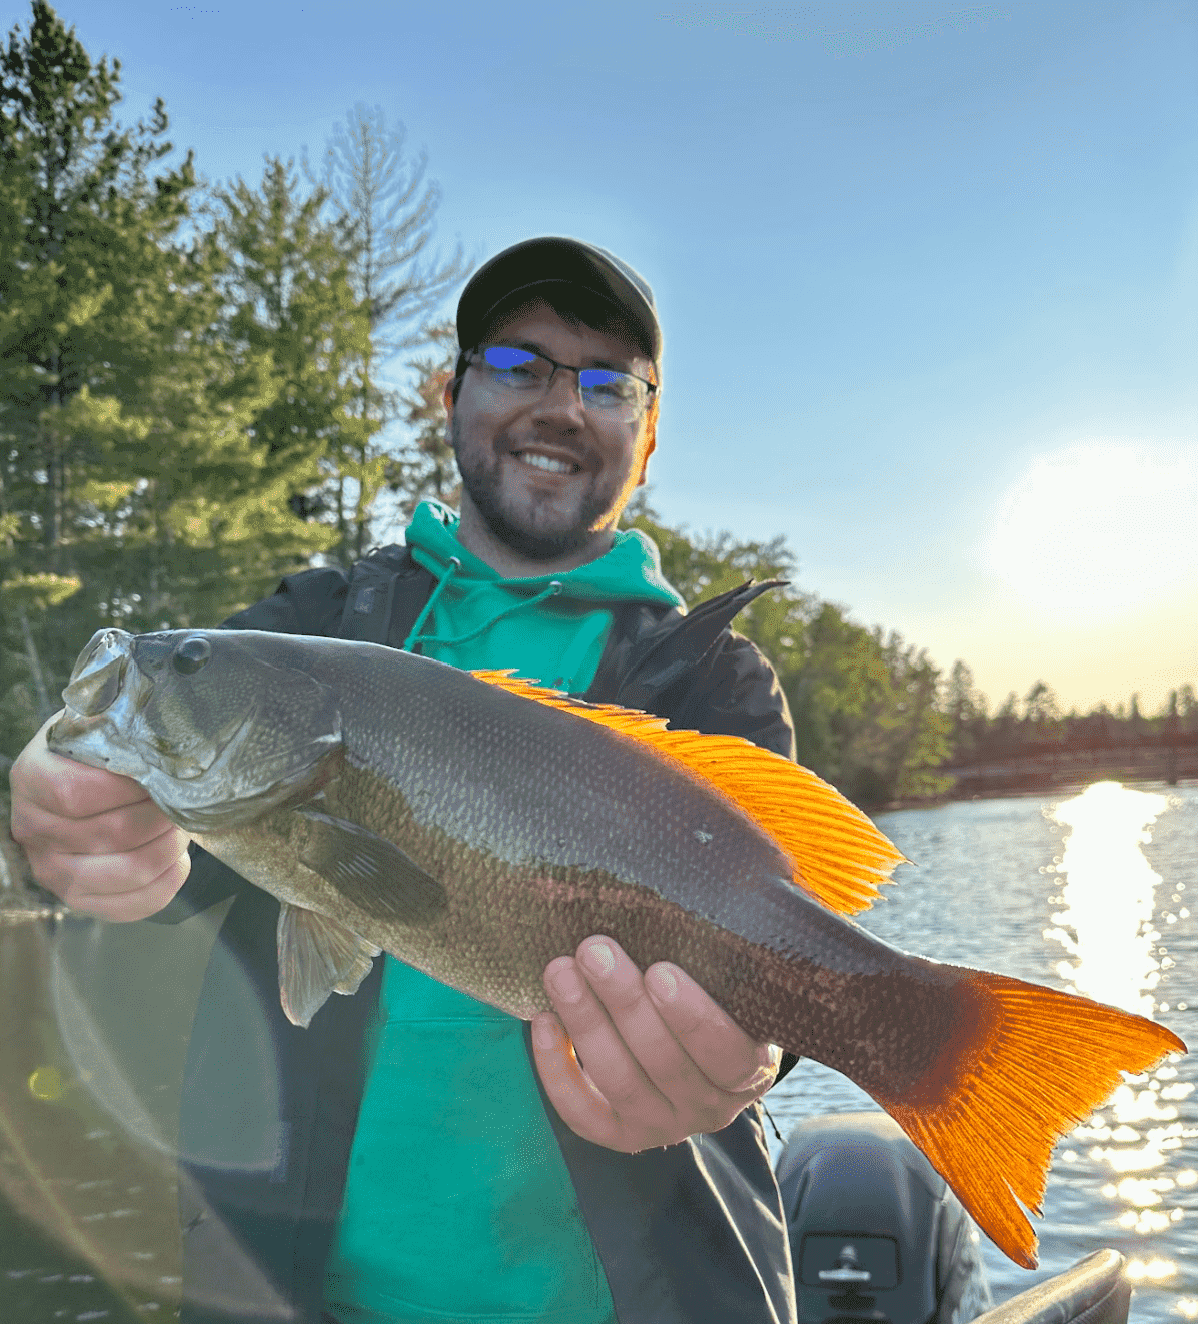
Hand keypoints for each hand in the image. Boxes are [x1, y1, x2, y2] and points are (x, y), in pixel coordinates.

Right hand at [9, 712, 191, 920]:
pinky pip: (131, 905)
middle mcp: (32, 828)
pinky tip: (177, 859)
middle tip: (185, 800)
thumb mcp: (100, 721)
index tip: (160, 774)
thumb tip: (161, 727)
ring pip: (127, 871)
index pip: (76, 793)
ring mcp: (52, 869)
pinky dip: (167, 883)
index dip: (128, 788)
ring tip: (182, 825)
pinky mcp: (80, 898)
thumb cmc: (100, 748)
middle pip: (110, 834)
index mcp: (32, 777)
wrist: (84, 776)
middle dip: (161, 815)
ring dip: (169, 847)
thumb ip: (120, 724)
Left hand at [532, 935, 779, 1151]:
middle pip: (664, 1062)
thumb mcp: (733, 970)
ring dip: (586, 1023)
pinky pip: (585, 1114)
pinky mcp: (622, 1134)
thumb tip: (699, 864)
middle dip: (623, 1003)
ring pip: (620, 1082)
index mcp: (751, 1067)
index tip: (661, 970)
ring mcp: (665, 1124)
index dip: (694, 1017)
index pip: (728, 1053)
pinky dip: (558, 1071)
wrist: (698, 1042)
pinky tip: (543, 1022)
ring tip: (559, 971)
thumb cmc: (716, 988)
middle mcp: (711, 1106)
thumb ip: (723, 940)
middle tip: (594, 949)